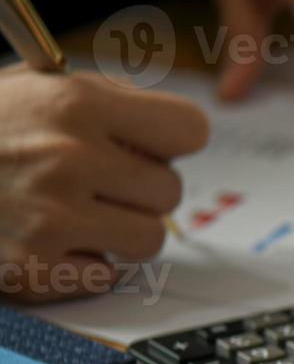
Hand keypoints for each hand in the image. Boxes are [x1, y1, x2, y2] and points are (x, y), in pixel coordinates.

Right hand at [0, 67, 207, 300]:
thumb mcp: (36, 88)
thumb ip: (108, 102)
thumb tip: (175, 132)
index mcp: (76, 103)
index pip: (189, 130)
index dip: (171, 142)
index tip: (152, 147)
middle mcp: (69, 158)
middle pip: (170, 192)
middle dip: (139, 191)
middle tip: (98, 185)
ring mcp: (51, 217)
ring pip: (148, 240)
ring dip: (119, 232)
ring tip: (75, 213)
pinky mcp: (34, 268)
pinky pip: (105, 275)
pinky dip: (82, 266)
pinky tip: (47, 240)